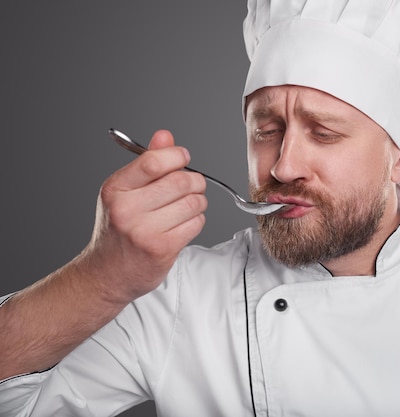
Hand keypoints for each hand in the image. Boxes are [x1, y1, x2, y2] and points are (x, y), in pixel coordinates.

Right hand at [82, 130, 206, 304]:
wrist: (107, 273)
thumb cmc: (118, 229)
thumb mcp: (124, 192)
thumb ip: (147, 163)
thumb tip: (165, 135)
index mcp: (116, 189)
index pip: (154, 162)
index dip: (177, 156)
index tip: (183, 158)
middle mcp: (127, 209)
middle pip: (181, 181)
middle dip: (195, 181)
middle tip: (192, 185)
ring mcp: (144, 231)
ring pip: (194, 203)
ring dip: (198, 202)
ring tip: (186, 207)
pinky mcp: (162, 249)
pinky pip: (196, 223)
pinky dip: (196, 221)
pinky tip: (183, 224)